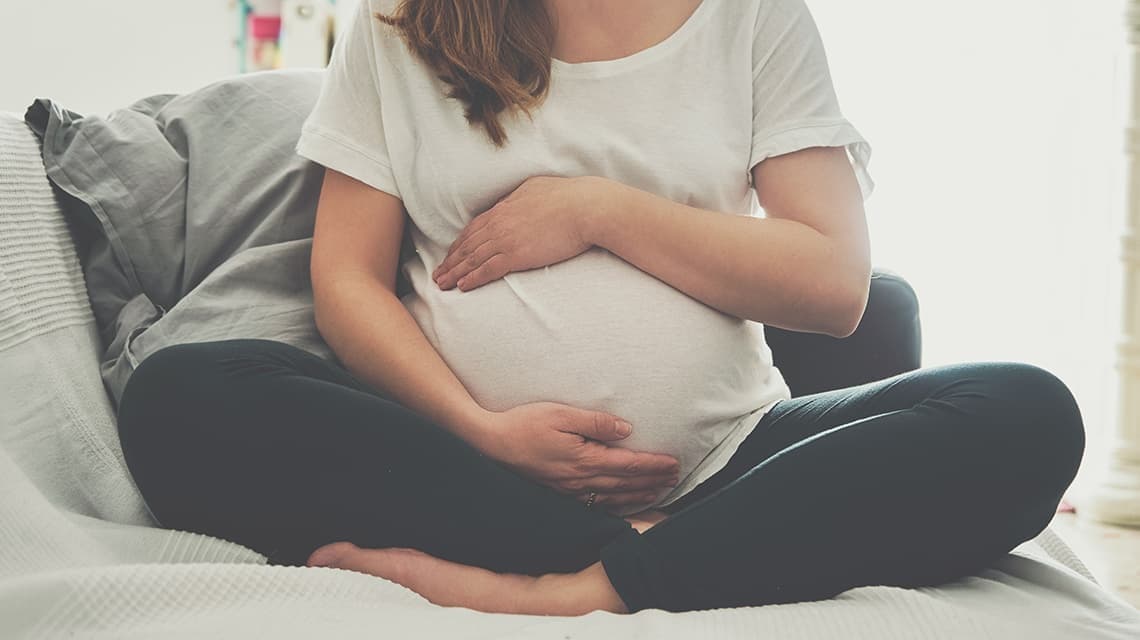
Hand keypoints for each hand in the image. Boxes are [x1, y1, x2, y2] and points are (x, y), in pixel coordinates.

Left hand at [432, 175, 603, 291]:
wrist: (585, 207)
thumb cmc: (569, 196)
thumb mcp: (536, 188)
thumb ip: (519, 197)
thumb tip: (514, 200)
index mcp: (504, 207)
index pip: (474, 228)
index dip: (459, 243)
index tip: (450, 254)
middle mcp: (499, 223)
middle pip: (467, 245)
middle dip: (449, 261)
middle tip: (437, 274)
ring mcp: (506, 239)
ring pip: (471, 259)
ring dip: (454, 273)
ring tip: (442, 284)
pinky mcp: (516, 255)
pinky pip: (487, 270)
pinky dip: (472, 279)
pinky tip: (462, 286)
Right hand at [473, 401, 681, 510]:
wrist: (489, 444)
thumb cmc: (523, 424)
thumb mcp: (561, 414)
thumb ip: (595, 422)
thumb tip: (625, 430)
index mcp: (584, 459)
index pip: (628, 464)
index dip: (653, 465)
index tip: (673, 463)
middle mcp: (580, 480)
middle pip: (626, 484)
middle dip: (653, 481)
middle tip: (675, 478)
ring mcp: (569, 490)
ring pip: (613, 497)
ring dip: (639, 495)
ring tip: (659, 491)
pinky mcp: (559, 492)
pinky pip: (595, 504)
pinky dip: (616, 505)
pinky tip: (624, 503)